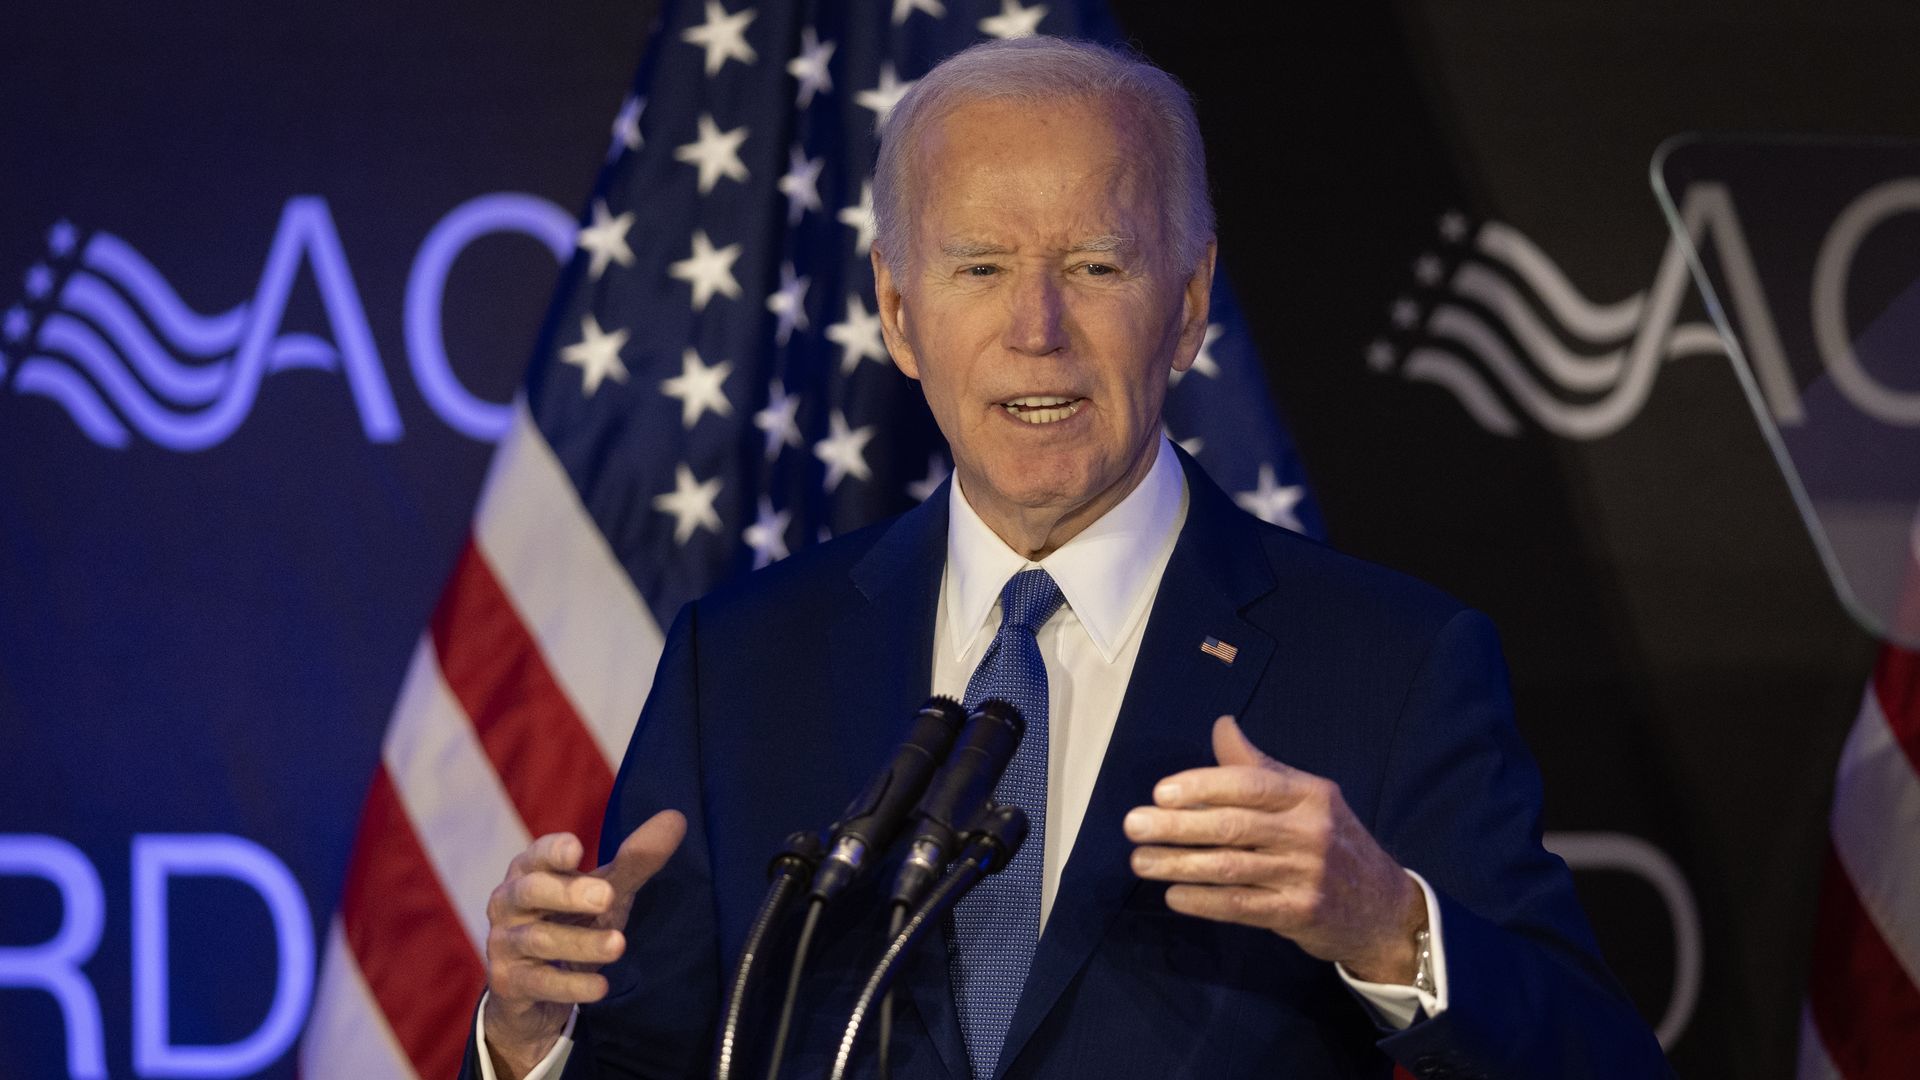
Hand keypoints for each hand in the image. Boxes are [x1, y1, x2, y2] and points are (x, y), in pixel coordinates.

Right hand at [482, 811, 685, 1078]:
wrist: (532, 991)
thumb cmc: (569, 922)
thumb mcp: (604, 890)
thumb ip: (635, 860)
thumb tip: (677, 818)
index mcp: (529, 871)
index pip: (537, 855)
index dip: (553, 850)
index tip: (577, 848)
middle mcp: (508, 903)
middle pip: (530, 891)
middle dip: (568, 893)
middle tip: (608, 896)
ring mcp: (504, 944)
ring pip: (538, 939)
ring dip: (581, 943)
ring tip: (619, 944)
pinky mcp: (509, 983)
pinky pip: (538, 982)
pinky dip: (571, 985)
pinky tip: (601, 986)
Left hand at [1123, 716, 1424, 983]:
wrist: (1384, 907)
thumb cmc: (1332, 841)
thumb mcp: (1308, 797)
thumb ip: (1259, 766)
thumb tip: (1222, 724)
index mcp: (1309, 795)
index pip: (1249, 784)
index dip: (1202, 786)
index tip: (1160, 792)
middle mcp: (1310, 832)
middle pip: (1232, 826)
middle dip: (1176, 826)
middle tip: (1133, 826)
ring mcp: (1306, 875)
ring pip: (1230, 867)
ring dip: (1178, 865)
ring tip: (1140, 862)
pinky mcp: (1300, 913)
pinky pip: (1242, 906)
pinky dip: (1203, 901)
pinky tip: (1174, 896)